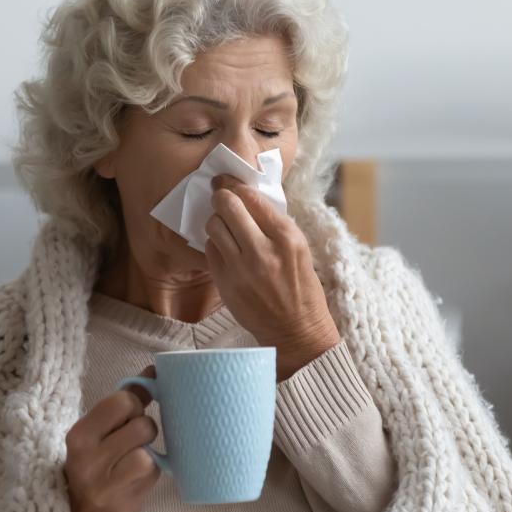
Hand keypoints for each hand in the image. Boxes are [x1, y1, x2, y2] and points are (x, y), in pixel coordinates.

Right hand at [63, 365, 161, 511]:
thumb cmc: (92, 467)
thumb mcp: (96, 433)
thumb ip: (123, 403)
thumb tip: (154, 371)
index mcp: (78, 436)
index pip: (121, 401)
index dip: (134, 405)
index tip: (129, 414)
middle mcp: (88, 459)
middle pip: (141, 424)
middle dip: (143, 428)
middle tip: (131, 440)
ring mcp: (107, 484)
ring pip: (148, 449)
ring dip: (147, 451)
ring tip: (133, 459)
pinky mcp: (126, 502)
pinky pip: (153, 472)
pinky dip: (150, 472)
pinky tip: (135, 478)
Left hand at [204, 174, 340, 380]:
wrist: (295, 330)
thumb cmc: (301, 288)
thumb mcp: (299, 249)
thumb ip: (275, 224)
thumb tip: (249, 198)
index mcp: (286, 237)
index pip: (252, 198)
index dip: (235, 185)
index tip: (228, 181)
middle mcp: (263, 250)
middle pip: (227, 205)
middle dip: (221, 196)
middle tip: (219, 195)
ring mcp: (241, 268)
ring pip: (214, 226)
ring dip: (217, 221)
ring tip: (225, 226)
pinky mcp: (226, 282)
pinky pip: (210, 250)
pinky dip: (215, 245)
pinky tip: (226, 249)